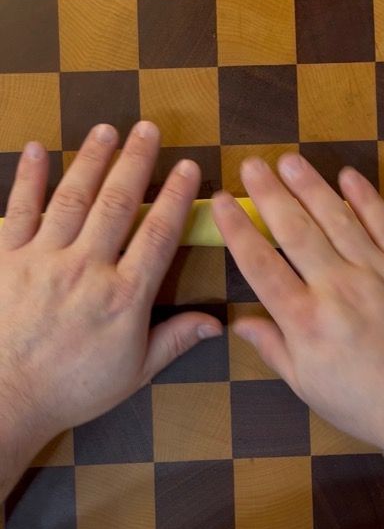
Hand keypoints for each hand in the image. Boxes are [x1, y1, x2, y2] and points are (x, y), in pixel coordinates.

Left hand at [0, 121, 221, 442]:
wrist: (5, 399)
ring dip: (92, 160)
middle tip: (148, 129)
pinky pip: (19, 210)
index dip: (176, 197)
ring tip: (107, 130)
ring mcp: (43, 259)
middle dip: (135, 162)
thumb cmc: (75, 387)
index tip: (188, 168)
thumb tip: (217, 323)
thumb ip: (175, 339)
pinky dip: (29, 179)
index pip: (158, 234)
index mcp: (124, 296)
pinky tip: (40, 152)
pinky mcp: (6, 259)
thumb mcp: (136, 371)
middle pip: (117, 204)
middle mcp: (87, 268)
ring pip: (73, 198)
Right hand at [213, 155, 383, 447]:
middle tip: (252, 165)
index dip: (237, 229)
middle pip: (294, 231)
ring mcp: (376, 271)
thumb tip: (238, 323)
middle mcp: (335, 287)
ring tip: (289, 160)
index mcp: (304, 320)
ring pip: (336, 218)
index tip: (222, 201)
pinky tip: (347, 176)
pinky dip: (365, 197)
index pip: (260, 264)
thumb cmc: (365, 403)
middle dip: (269, 194)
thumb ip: (273, 349)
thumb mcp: (308, 386)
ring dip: (309, 185)